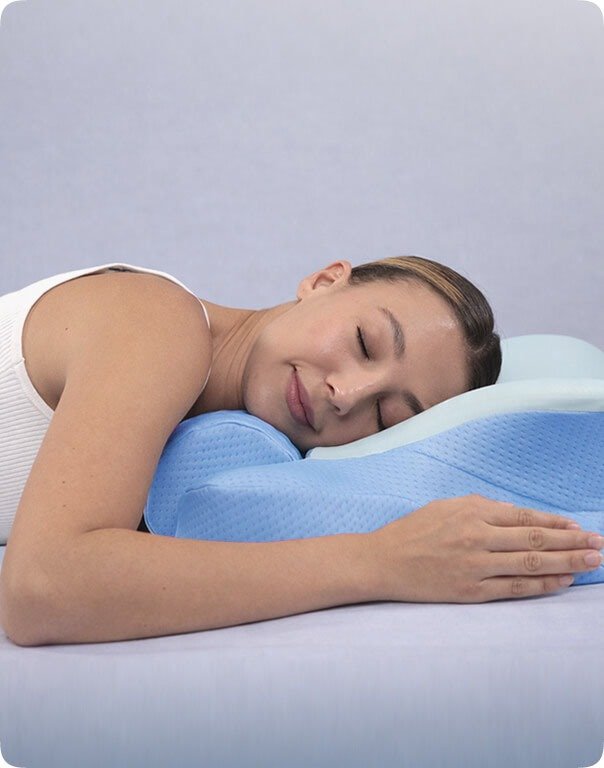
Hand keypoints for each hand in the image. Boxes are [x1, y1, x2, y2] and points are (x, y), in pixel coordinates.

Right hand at [366, 494, 602, 602]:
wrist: (382, 562)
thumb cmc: (413, 531)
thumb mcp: (446, 506)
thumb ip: (481, 508)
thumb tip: (516, 516)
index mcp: (471, 512)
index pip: (525, 518)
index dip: (556, 523)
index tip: (578, 527)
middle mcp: (477, 537)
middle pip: (536, 540)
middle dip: (572, 542)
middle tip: (600, 544)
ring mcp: (475, 566)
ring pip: (531, 564)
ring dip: (567, 563)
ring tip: (592, 562)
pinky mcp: (470, 591)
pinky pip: (514, 588)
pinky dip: (541, 585)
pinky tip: (562, 582)